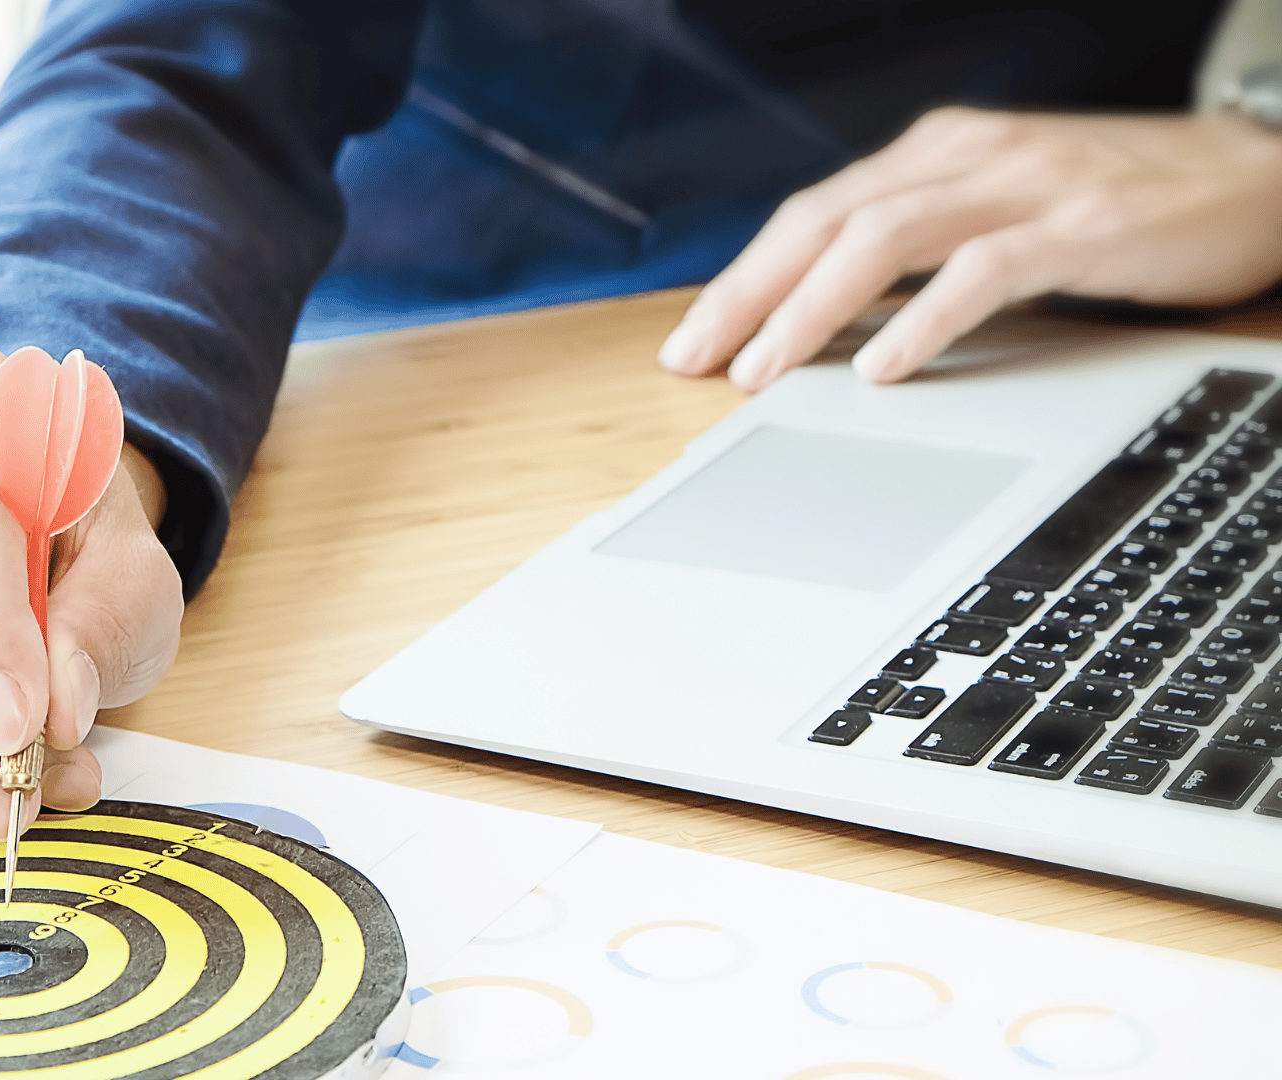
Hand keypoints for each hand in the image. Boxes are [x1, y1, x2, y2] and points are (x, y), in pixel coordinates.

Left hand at [659, 106, 1281, 390]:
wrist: (1254, 174)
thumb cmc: (1116, 200)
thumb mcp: (995, 205)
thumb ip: (915, 243)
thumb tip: (821, 314)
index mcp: (934, 153)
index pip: (810, 216)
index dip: (741, 278)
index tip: (690, 339)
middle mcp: (963, 158)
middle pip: (824, 223)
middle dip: (749, 295)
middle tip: (695, 361)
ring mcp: (1021, 188)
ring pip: (883, 242)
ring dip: (811, 311)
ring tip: (766, 371)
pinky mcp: (1078, 228)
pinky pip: (981, 273)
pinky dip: (922, 320)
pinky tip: (881, 366)